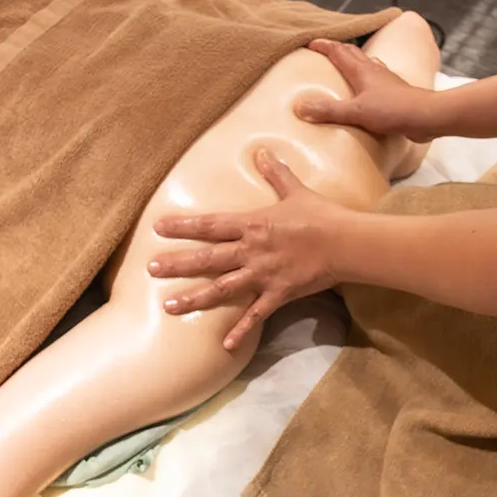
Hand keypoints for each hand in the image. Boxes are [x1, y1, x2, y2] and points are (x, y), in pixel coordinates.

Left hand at [150, 149, 348, 350]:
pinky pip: (255, 315)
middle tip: (150, 269)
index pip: (210, 225)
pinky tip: (225, 346)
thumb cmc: (321, 214)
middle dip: (177, 264)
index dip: (183, 226)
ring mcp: (263, 275)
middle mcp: (252, 251)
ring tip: (169, 306)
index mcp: (253, 225)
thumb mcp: (296, 190)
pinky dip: (240, 330)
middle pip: (207, 259)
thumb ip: (275, 173)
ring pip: (222, 288)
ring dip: (195, 298)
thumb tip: (262, 151)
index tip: (158, 227)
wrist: (346, 242)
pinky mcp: (278, 294)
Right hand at [295, 39, 439, 139]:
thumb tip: (299, 107)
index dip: (324, 45)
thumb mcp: (356, 111)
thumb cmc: (393, 110)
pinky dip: (367, 77)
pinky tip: (367, 87)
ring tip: (344, 64)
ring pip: (366, 63)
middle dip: (337, 49)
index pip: (338, 51)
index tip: (310, 42)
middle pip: (353, 53)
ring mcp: (386, 80)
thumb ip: (328, 110)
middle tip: (324, 49)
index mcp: (362, 70)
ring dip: (353, 60)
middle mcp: (374, 70)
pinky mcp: (394, 92)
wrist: (426, 116)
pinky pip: (376, 78)